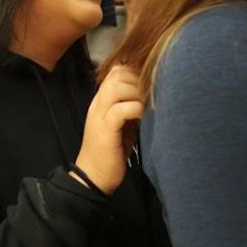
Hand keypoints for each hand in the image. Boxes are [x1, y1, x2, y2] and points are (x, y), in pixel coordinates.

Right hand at [73, 66, 143, 194]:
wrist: (93, 176)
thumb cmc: (111, 152)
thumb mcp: (123, 124)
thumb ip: (131, 107)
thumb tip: (153, 95)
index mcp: (102, 101)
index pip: (116, 70)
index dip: (135, 71)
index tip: (151, 85)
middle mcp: (98, 104)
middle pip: (117, 74)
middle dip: (139, 79)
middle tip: (152, 95)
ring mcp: (99, 115)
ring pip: (116, 87)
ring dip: (137, 93)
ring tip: (148, 105)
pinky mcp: (105, 129)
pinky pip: (120, 109)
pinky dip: (135, 109)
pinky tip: (143, 117)